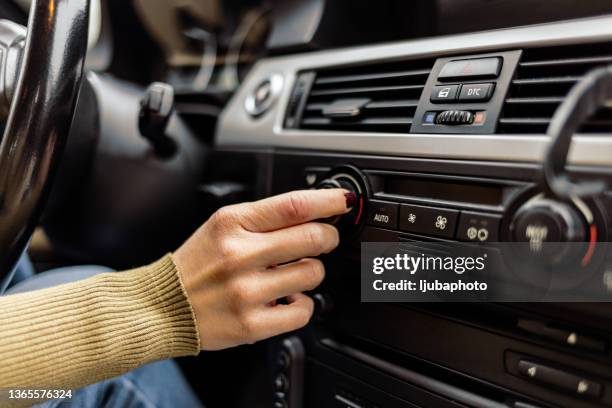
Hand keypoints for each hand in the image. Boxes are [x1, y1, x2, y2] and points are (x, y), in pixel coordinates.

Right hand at [172, 189, 351, 349]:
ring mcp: (246, 291)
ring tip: (291, 274)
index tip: (344, 201)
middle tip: (325, 239)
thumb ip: (264, 218)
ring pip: (313, 273)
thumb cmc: (198, 265)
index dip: (328, 201)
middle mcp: (239, 255)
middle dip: (328, 237)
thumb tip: (313, 212)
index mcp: (232, 224)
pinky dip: (303, 304)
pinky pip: (304, 311)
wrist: (164, 306)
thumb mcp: (222, 226)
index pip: (293, 205)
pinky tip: (287, 299)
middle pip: (312, 238)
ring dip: (311, 271)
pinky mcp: (251, 324)